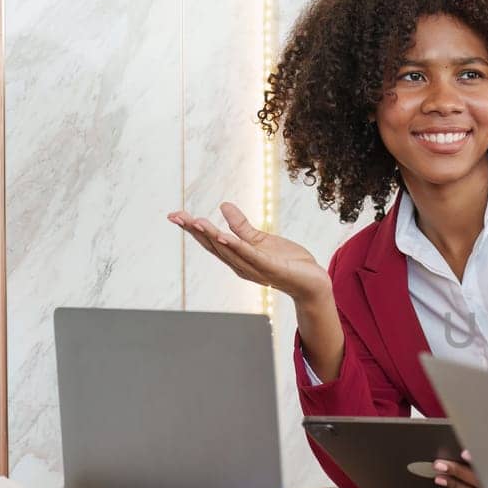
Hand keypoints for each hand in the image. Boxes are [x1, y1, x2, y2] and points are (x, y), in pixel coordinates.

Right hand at [168, 203, 330, 303]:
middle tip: (176, 216)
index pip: (210, 241)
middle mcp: (241, 265)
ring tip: (196, 222)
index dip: (192, 228)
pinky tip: (225, 237)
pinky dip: (237, 246)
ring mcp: (255, 268)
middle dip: (194, 231)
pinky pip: (251, 256)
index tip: (175, 215)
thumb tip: (223, 205)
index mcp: (237, 257)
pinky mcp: (271, 268)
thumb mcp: (260, 239)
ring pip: (228, 250)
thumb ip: (241, 226)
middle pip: (213, 245)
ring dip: (211, 236)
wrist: (312, 282)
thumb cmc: (287, 262)